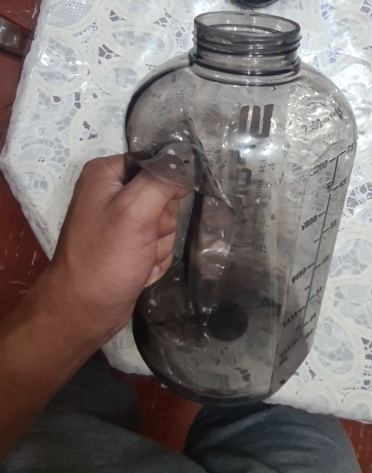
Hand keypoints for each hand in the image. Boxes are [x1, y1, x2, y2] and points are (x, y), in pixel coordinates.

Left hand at [49, 155, 184, 346]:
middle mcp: (111, 193)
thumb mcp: (134, 211)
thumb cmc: (105, 258)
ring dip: (158, 245)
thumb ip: (161, 180)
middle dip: (160, 224)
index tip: (156, 209)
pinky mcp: (130, 245)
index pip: (154, 163)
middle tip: (142, 239)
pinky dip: (154, 259)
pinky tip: (139, 269)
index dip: (163, 187)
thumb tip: (185, 161)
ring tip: (138, 258)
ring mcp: (121, 221)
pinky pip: (159, 244)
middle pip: (163, 196)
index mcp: (106, 174)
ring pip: (165, 223)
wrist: (84, 311)